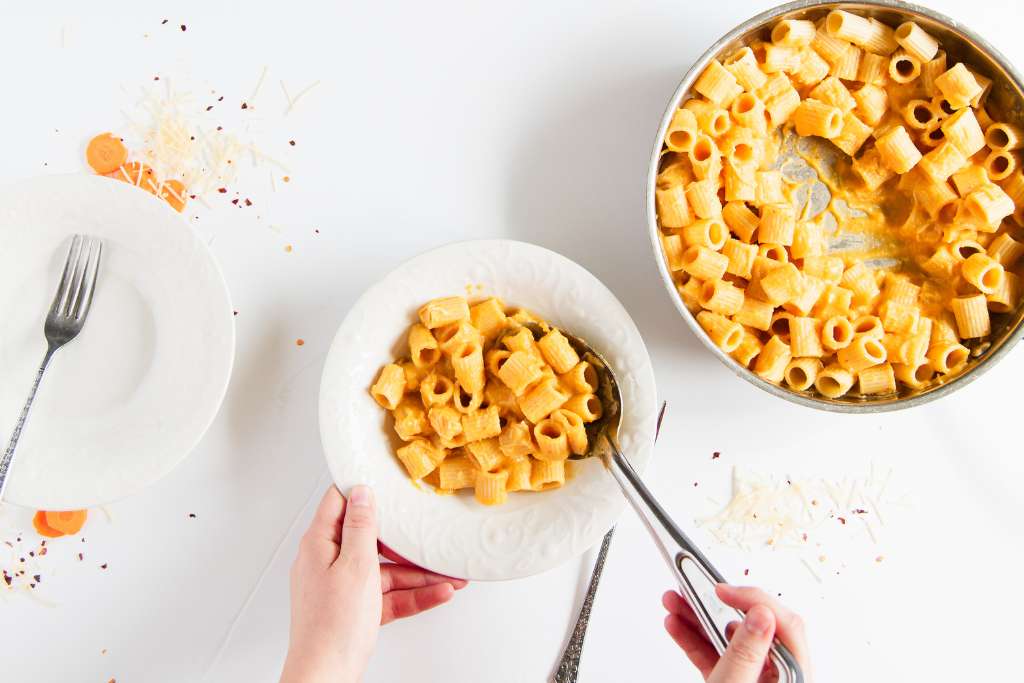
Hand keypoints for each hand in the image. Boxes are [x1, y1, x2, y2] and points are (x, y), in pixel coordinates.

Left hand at [281, 485, 467, 682]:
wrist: (326, 677)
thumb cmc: (332, 626)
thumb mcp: (356, 566)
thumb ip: (360, 527)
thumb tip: (361, 493)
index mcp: (319, 544)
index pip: (338, 502)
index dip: (361, 489)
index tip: (385, 481)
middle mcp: (327, 562)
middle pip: (371, 540)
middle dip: (405, 541)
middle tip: (428, 533)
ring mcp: (342, 588)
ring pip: (386, 571)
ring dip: (418, 574)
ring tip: (450, 574)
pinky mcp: (355, 610)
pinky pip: (388, 595)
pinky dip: (412, 595)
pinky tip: (440, 593)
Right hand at [662, 584, 812, 682]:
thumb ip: (746, 652)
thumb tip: (760, 614)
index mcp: (790, 678)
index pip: (784, 624)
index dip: (754, 599)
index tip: (722, 590)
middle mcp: (777, 679)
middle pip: (754, 627)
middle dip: (719, 604)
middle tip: (696, 587)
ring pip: (730, 639)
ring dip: (700, 618)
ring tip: (675, 602)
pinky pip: (716, 656)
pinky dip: (695, 640)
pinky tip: (677, 626)